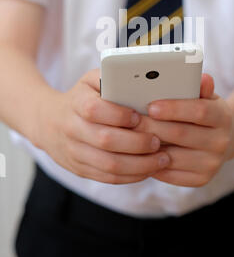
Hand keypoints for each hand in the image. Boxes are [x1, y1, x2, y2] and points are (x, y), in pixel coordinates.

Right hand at [33, 70, 169, 184]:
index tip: (138, 116)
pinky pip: (108, 178)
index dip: (118, 114)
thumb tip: (140, 79)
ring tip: (161, 159)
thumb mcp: (90, 81)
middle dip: (137, 143)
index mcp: (76, 103)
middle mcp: (72, 129)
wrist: (48, 123)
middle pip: (105, 141)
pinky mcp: (80, 170)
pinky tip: (148, 169)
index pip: (94, 110)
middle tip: (158, 140)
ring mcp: (74, 152)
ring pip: (109, 165)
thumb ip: (110, 78)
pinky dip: (132, 176)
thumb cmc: (81, 98)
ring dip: (140, 165)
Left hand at [135, 74, 233, 186]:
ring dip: (148, 147)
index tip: (151, 106)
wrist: (223, 140)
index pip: (199, 111)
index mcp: (222, 117)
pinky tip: (139, 154)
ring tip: (130, 137)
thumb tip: (203, 77)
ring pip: (173, 156)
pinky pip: (171, 174)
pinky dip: (152, 164)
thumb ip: (200, 87)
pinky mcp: (202, 180)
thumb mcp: (206, 97)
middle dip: (153, 126)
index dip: (174, 108)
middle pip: (181, 134)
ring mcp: (212, 163)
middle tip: (130, 121)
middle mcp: (221, 142)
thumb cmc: (205, 112)